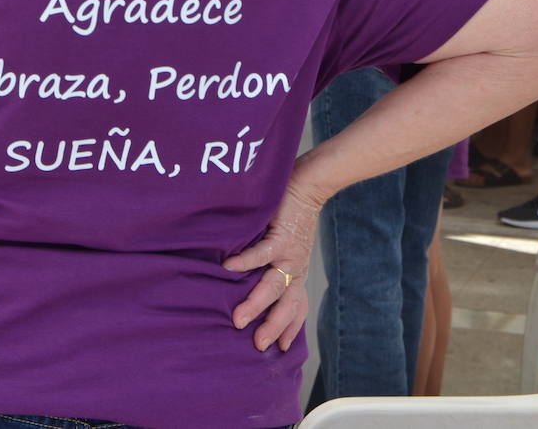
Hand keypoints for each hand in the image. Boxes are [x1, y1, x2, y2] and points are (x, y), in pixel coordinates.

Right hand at [221, 181, 322, 352]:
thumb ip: (274, 264)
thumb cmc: (292, 217)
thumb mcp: (288, 248)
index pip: (297, 307)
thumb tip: (248, 279)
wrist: (308, 187)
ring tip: (239, 319)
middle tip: (258, 346)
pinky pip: (261, 253)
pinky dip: (245, 262)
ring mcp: (289, 254)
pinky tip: (229, 269)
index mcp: (297, 272)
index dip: (291, 328)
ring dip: (257, 304)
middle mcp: (295, 268)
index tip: (284, 349)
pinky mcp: (280, 236)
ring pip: (274, 286)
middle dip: (273, 327)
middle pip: (286, 305)